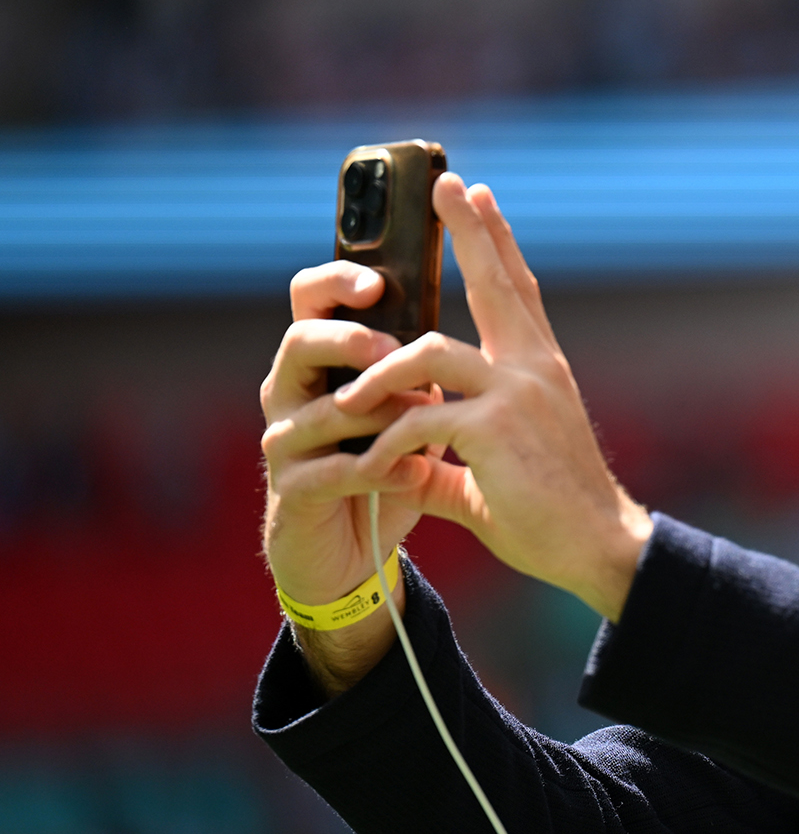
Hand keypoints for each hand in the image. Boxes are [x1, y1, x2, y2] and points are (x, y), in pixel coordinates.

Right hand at [261, 261, 445, 694]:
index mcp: (323, 361)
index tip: (378, 281)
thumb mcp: (414, 408)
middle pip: (299, 341)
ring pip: (317, 410)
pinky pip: (325, 472)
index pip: (311, 300)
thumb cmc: (390, 464)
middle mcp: (292, 391)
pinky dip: (373, 471)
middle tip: (388, 348)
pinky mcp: (291, 491)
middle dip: (346, 341)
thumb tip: (477, 306)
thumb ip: (426, 365)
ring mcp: (285, 442)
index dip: (336, 282)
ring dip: (374, 415)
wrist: (357, 552)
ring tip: (420, 420)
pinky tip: (411, 473)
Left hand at [333, 173, 651, 621]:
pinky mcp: (495, 429)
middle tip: (446, 185)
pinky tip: (370, 466)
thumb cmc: (552, 515)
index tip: (481, 197)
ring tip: (346, 398)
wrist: (599, 548)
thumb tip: (401, 459)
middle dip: (468, 232)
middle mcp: (535, 369)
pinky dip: (387, 442)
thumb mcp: (490, 473)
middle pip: (498, 284)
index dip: (498, 243)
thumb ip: (445, 456)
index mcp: (540, 371)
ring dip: (381, 371)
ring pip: (431, 352)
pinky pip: (420, 419)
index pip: (518, 292)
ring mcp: (518, 394)